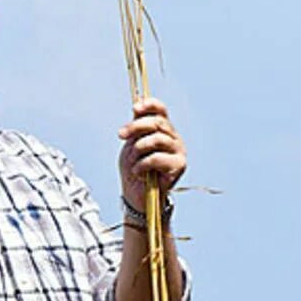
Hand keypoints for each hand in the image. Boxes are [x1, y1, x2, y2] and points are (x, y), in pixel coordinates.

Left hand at [118, 97, 186, 211]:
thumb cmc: (134, 169)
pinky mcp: (179, 166)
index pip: (161, 110)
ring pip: (157, 139)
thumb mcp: (131, 144)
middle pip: (157, 122)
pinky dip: (142, 164)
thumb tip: (137, 109)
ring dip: (138, 149)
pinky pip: (157, 158)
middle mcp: (173, 138)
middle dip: (136, 127)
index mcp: (163, 129)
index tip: (135, 109)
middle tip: (121, 135)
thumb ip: (136, 128)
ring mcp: (178, 151)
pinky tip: (138, 172)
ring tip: (132, 161)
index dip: (150, 105)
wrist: (136, 194)